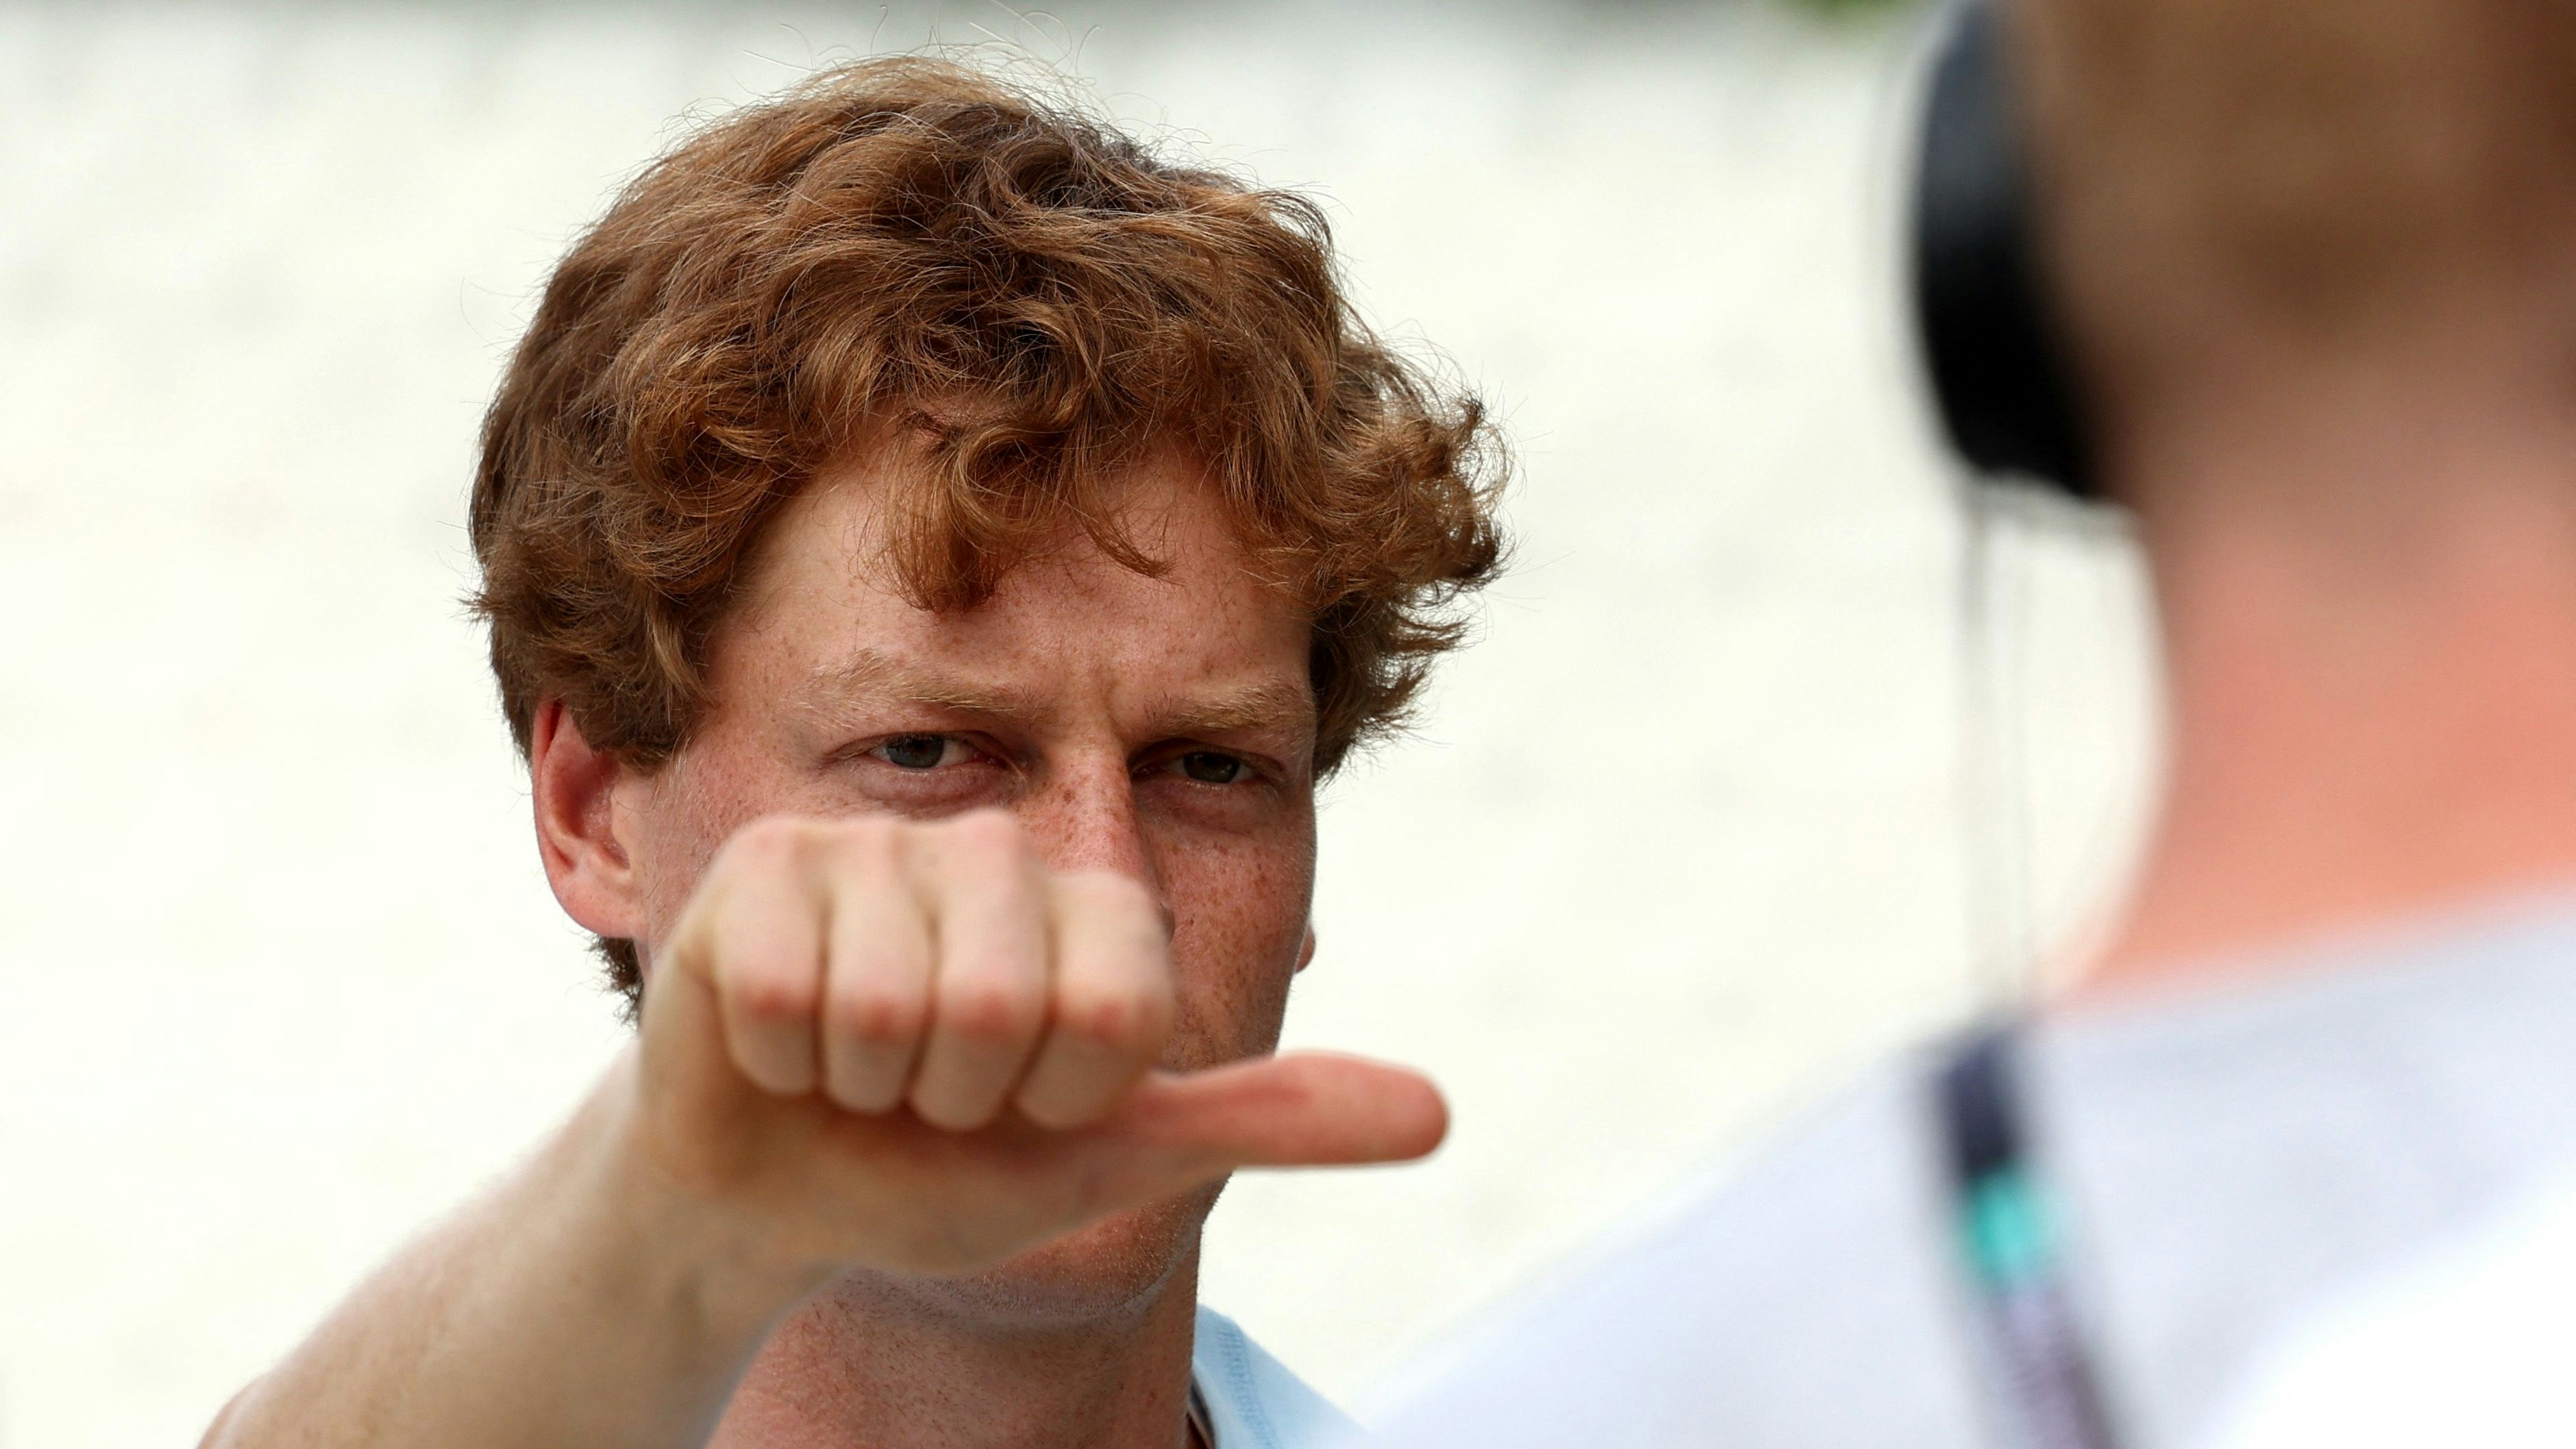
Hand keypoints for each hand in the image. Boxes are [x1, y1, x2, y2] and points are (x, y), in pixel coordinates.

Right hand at [622, 810, 1445, 1282]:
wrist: (776, 1191)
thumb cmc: (944, 1169)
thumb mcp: (1115, 1156)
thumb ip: (1271, 1122)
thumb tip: (1441, 1116)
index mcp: (1101, 910)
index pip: (1114, 1020)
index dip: (1058, 1101)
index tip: (1024, 1100)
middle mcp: (1000, 851)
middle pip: (998, 1007)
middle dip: (949, 1097)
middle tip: (924, 1088)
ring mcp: (879, 844)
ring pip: (884, 1004)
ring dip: (859, 1083)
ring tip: (850, 1064)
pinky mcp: (768, 861)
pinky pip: (779, 991)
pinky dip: (774, 1057)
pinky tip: (776, 1038)